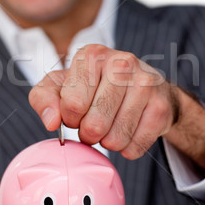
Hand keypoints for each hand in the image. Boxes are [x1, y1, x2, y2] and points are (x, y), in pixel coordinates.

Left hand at [29, 44, 204, 170]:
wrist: (142, 87)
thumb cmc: (93, 86)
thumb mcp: (60, 86)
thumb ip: (43, 99)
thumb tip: (51, 122)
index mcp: (92, 55)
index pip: (72, 104)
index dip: (70, 118)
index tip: (75, 113)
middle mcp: (122, 63)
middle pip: (94, 124)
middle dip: (88, 134)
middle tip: (92, 126)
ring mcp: (146, 84)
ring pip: (116, 139)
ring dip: (108, 142)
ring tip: (109, 128)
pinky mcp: (162, 107)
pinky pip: (136, 147)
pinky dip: (128, 148)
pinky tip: (128, 132)